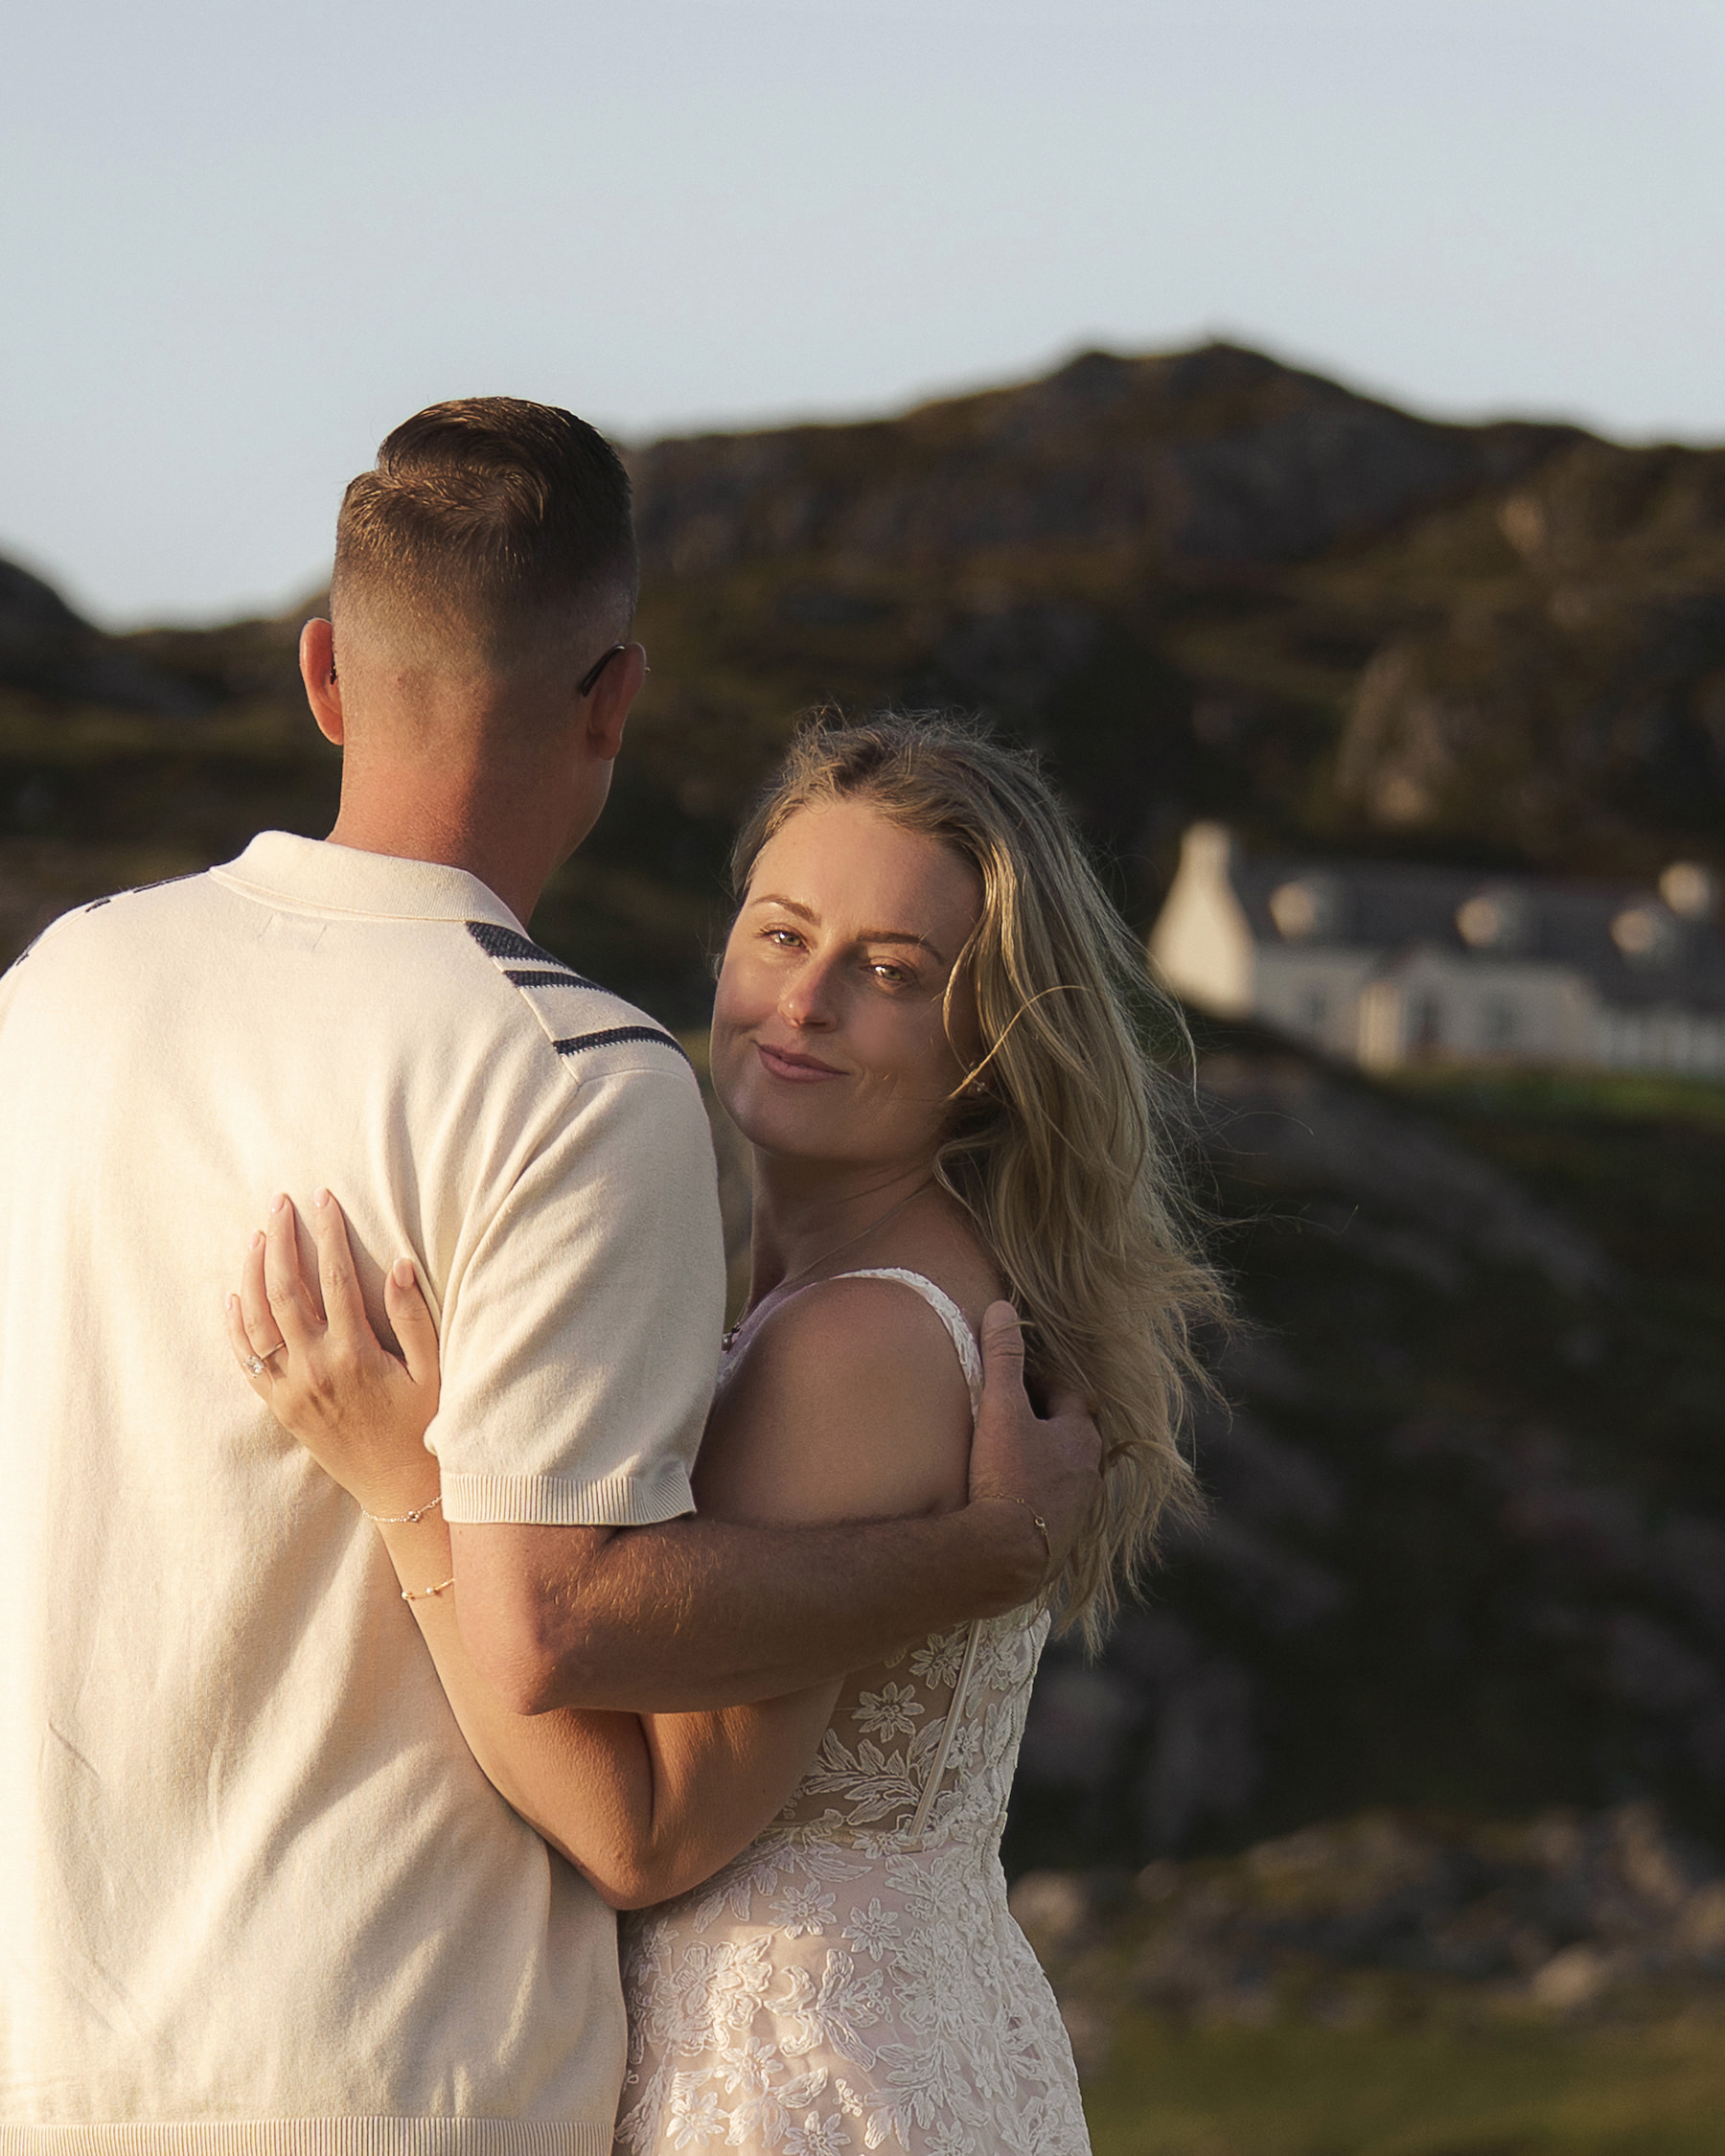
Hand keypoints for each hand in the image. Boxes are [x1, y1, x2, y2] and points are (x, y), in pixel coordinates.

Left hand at [226, 1189, 442, 1516]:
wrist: (398, 1489)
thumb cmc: (422, 1428)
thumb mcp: (432, 1372)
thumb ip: (412, 1318)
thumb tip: (399, 1265)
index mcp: (354, 1354)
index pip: (335, 1278)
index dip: (329, 1233)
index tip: (324, 1199)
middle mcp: (315, 1368)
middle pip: (284, 1291)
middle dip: (281, 1241)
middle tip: (279, 1204)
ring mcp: (291, 1389)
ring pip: (256, 1321)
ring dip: (253, 1273)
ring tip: (259, 1237)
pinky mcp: (279, 1407)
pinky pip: (247, 1360)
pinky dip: (235, 1326)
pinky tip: (234, 1296)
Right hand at [966, 1301, 1101, 1594]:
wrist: (1005, 1555)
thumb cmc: (1007, 1476)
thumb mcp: (1001, 1409)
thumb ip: (1002, 1359)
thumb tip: (1001, 1308)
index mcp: (1081, 1437)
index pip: (1069, 1396)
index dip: (1041, 1384)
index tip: (1013, 1382)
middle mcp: (1089, 1473)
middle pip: (1072, 1435)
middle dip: (1046, 1421)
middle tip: (1011, 1415)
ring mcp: (1079, 1510)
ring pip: (1066, 1472)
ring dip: (1044, 1460)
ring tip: (1012, 1455)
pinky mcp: (1062, 1540)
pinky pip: (1055, 1506)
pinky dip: (1038, 1494)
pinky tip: (1013, 1498)